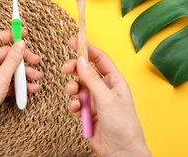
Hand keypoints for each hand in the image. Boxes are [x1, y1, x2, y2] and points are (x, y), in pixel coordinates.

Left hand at [0, 29, 41, 155]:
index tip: (23, 32)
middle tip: (36, 61)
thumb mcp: (1, 77)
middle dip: (23, 58)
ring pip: (11, 70)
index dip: (10, 34)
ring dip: (25, 73)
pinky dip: (21, 85)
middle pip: (8, 55)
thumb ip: (12, 60)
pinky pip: (11, 82)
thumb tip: (20, 43)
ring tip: (38, 77)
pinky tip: (32, 89)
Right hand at [62, 38, 151, 156]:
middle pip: (86, 72)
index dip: (87, 49)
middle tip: (65, 69)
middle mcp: (105, 89)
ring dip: (72, 89)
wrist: (121, 151)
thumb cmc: (123, 124)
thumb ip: (91, 79)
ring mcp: (96, 101)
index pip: (100, 59)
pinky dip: (73, 105)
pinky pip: (76, 103)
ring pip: (78, 87)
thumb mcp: (106, 98)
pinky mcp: (88, 113)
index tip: (74, 41)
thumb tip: (80, 60)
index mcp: (115, 81)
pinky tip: (76, 110)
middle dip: (75, 70)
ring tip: (72, 94)